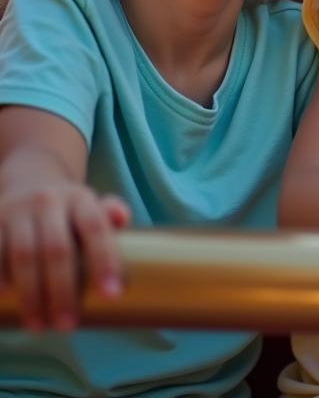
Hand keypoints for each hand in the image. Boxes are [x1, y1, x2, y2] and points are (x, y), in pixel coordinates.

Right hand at [0, 180, 129, 329]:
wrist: (30, 178)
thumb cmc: (69, 207)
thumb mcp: (92, 205)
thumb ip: (110, 213)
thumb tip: (121, 218)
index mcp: (80, 199)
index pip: (95, 228)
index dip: (104, 260)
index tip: (112, 295)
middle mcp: (49, 202)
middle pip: (57, 249)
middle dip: (63, 291)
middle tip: (68, 325)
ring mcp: (17, 211)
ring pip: (23, 256)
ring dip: (30, 295)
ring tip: (38, 324)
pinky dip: (0, 279)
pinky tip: (6, 303)